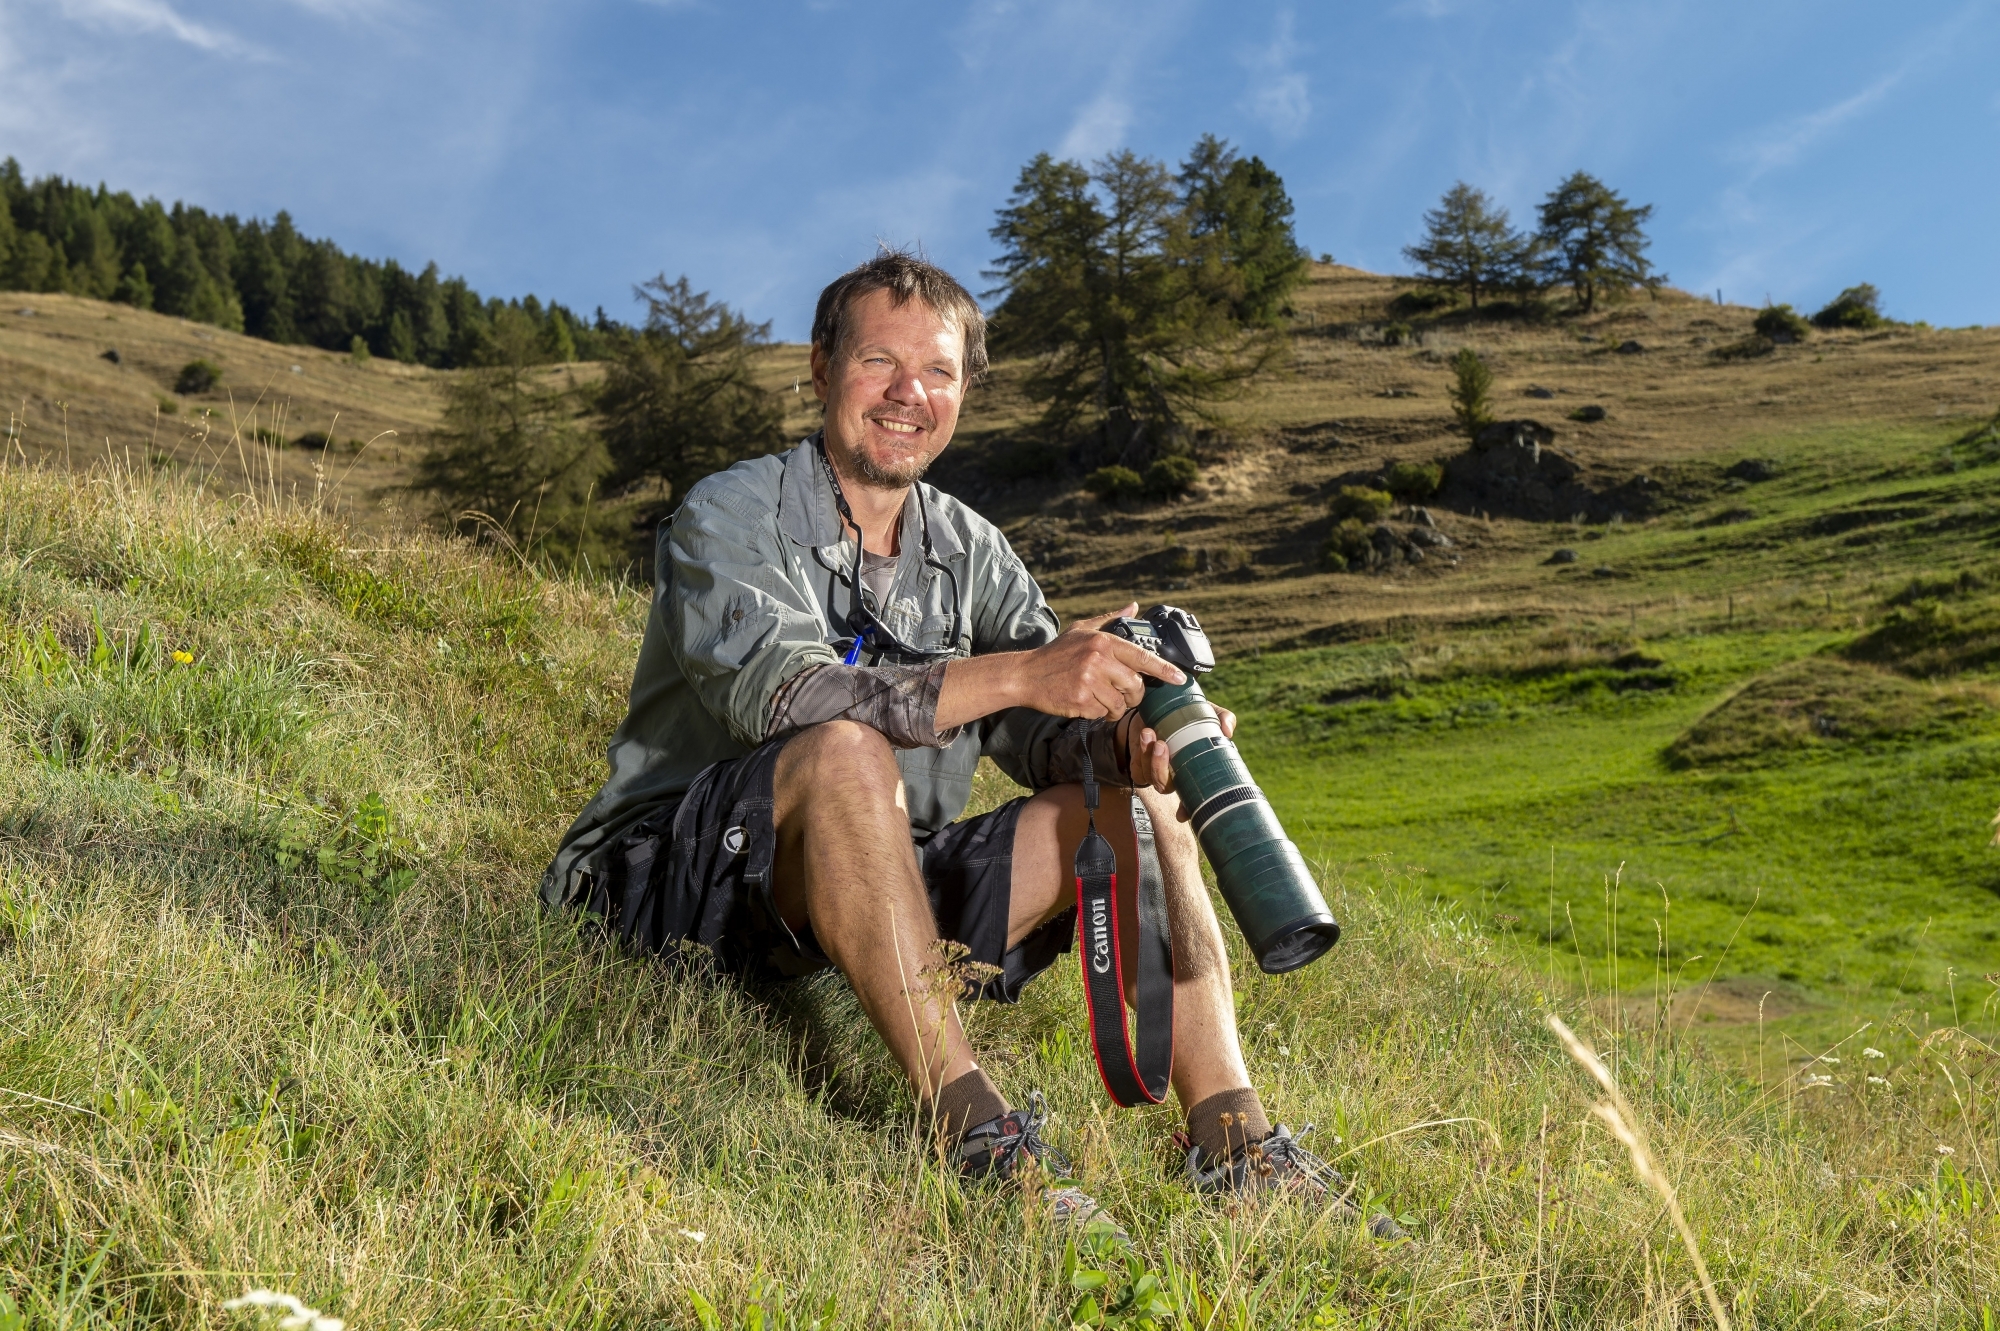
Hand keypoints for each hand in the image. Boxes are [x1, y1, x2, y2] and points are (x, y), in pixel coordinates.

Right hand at [1008, 603, 1183, 720]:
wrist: (1026, 675)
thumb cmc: (1055, 654)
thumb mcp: (1081, 630)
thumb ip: (1109, 619)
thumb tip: (1134, 607)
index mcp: (1103, 641)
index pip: (1141, 656)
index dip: (1163, 669)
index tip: (1179, 678)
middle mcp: (1098, 660)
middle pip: (1134, 685)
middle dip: (1132, 695)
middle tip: (1122, 694)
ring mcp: (1089, 681)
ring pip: (1120, 703)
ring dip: (1115, 707)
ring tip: (1101, 700)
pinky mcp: (1081, 700)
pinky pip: (1103, 713)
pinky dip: (1099, 713)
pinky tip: (1086, 703)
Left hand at [1122, 705, 1236, 812]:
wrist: (1160, 707)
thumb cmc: (1188, 716)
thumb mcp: (1208, 714)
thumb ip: (1221, 719)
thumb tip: (1227, 731)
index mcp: (1194, 773)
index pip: (1193, 798)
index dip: (1188, 809)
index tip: (1183, 814)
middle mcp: (1175, 777)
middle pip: (1165, 787)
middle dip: (1161, 769)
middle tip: (1162, 744)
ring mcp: (1155, 773)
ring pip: (1150, 777)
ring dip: (1149, 758)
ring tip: (1150, 733)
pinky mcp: (1139, 766)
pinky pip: (1138, 769)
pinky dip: (1140, 753)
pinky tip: (1145, 735)